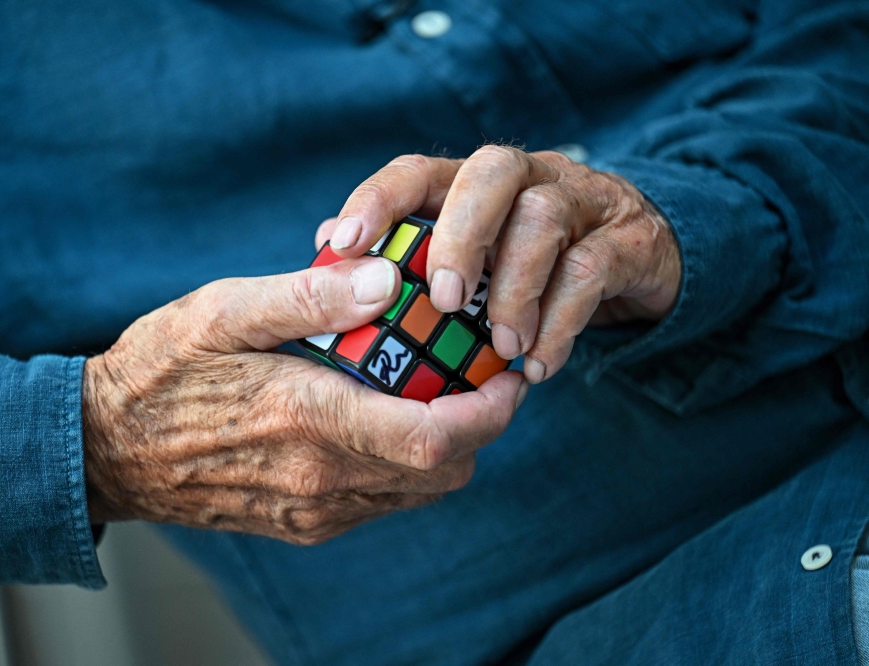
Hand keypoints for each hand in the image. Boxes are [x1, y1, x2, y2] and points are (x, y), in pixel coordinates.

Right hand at [82, 257, 526, 544]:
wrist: (106, 449)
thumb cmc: (161, 369)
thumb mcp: (223, 310)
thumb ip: (308, 296)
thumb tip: (391, 281)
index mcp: (308, 419)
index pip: (436, 436)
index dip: (491, 409)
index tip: (507, 371)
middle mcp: (320, 480)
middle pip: (444, 471)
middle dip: (477, 424)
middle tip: (473, 369)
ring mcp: (312, 511)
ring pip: (418, 490)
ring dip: (443, 445)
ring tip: (430, 388)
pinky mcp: (302, 524)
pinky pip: (382, 501)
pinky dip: (403, 464)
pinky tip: (378, 418)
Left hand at [319, 147, 681, 383]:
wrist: (641, 261)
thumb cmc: (532, 263)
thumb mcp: (472, 255)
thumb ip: (408, 250)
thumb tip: (329, 249)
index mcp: (476, 182)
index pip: (420, 170)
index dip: (379, 200)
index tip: (344, 245)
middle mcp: (531, 176)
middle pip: (491, 170)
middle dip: (460, 235)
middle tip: (444, 299)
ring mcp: (584, 201)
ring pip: (544, 218)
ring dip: (514, 290)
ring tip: (502, 349)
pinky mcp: (628, 240)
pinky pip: (591, 269)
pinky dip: (561, 323)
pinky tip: (539, 365)